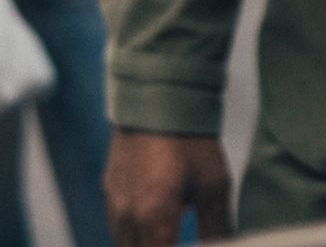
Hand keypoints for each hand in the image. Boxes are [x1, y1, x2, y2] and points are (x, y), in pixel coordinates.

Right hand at [104, 130, 233, 245]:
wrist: (158, 94)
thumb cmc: (191, 140)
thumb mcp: (214, 185)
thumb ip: (217, 228)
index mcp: (154, 217)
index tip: (187, 244)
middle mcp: (127, 216)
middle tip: (179, 236)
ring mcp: (114, 203)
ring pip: (125, 245)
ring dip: (146, 245)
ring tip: (168, 235)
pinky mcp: (109, 189)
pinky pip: (117, 227)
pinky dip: (134, 235)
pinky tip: (153, 226)